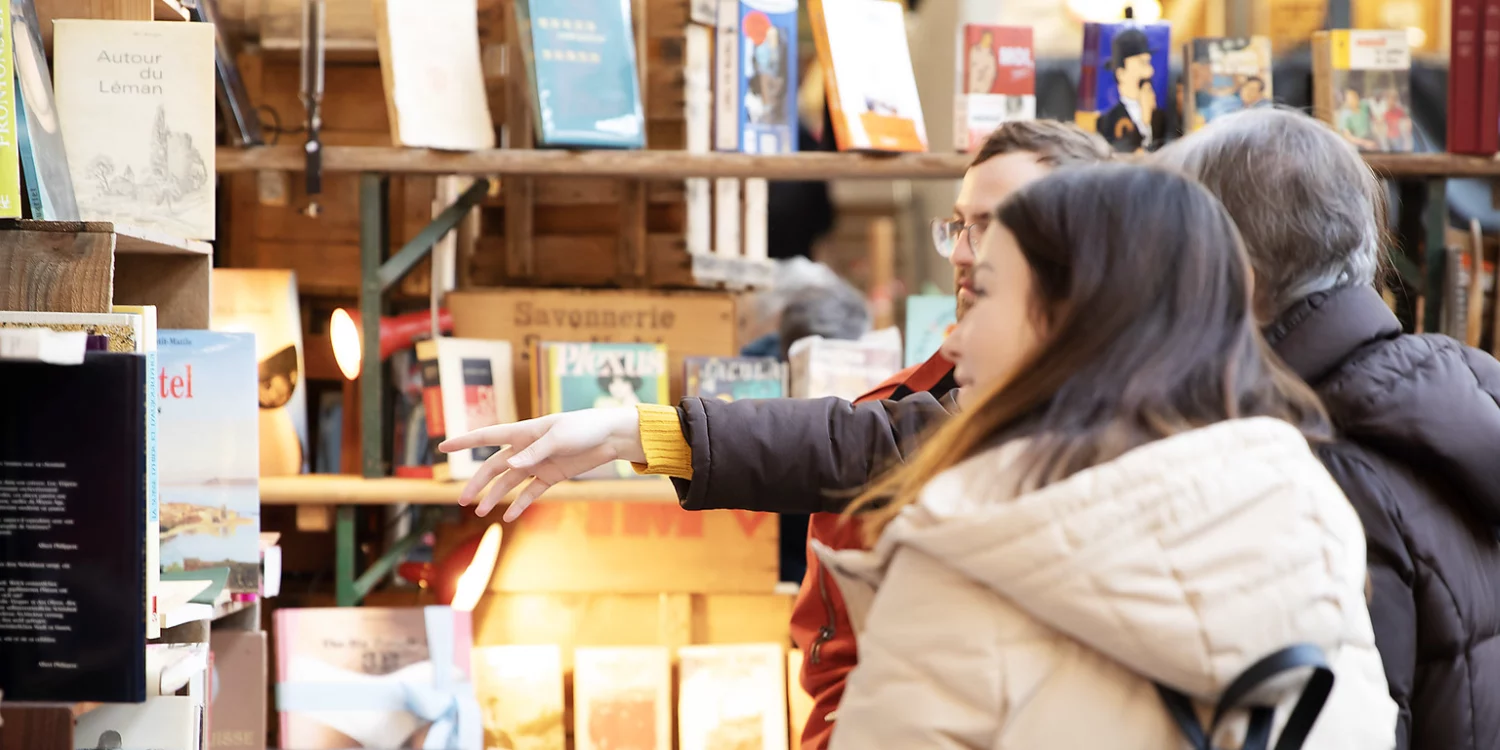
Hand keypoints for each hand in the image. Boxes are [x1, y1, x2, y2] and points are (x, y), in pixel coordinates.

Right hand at [439, 407, 643, 520]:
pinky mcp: (551, 476)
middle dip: (477, 483)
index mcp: (523, 432)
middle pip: (494, 467)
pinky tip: (509, 517)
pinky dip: (520, 504)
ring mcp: (537, 463)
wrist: (610, 436)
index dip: (464, 442)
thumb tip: (510, 465)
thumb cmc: (584, 428)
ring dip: (495, 497)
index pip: (487, 437)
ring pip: (509, 482)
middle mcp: (526, 449)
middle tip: (462, 500)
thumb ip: (534, 452)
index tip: (442, 447)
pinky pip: (531, 492)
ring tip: (481, 513)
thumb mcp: (559, 437)